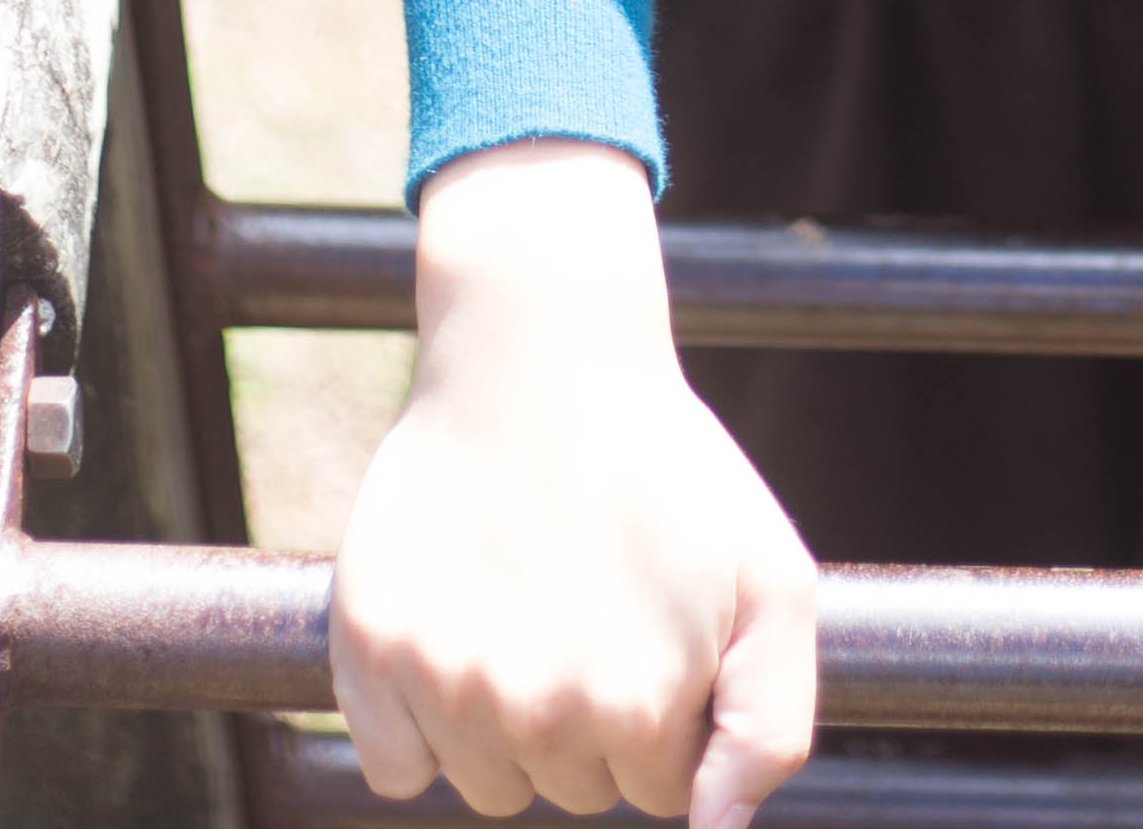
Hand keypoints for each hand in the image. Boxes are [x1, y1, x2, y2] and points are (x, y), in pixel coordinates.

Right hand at [329, 139, 819, 826]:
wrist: (537, 356)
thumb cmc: (665, 465)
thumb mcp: (773, 579)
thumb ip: (770, 726)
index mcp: (638, 706)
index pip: (656, 789)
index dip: (663, 709)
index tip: (654, 624)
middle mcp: (536, 712)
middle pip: (572, 788)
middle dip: (591, 716)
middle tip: (591, 602)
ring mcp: (444, 685)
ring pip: (488, 784)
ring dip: (510, 725)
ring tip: (531, 609)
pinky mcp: (369, 651)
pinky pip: (395, 767)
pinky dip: (419, 726)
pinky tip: (459, 634)